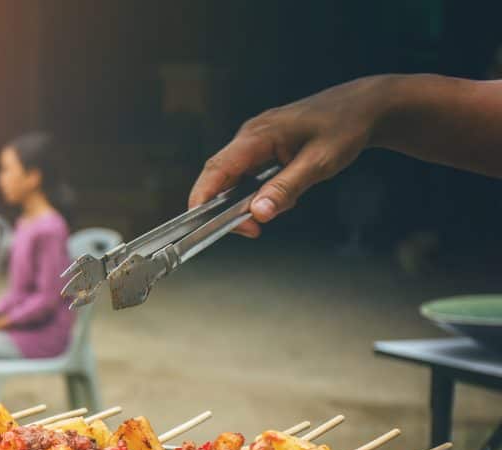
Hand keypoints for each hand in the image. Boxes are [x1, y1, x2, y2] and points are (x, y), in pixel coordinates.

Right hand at [189, 76, 393, 236]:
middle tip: (251, 229)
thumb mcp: (319, 162)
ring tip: (282, 205)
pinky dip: (259, 191)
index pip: (217, 168)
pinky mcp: (265, 146)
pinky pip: (249, 174)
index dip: (202, 196)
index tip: (199, 223)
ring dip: (248, 200)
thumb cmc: (345, 127)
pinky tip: (283, 194)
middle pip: (219, 176)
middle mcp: (250, 135)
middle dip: (226, 207)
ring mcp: (256, 140)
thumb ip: (286, 188)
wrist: (366, 106)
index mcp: (258, 135)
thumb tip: (258, 213)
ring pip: (235, 178)